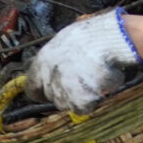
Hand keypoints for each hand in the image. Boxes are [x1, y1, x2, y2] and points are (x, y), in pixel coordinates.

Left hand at [27, 9, 142, 113]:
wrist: (111, 39)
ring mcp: (65, 90)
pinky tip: (99, 86)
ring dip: (78, 96)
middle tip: (79, 84)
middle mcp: (51, 77)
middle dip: (64, 93)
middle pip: (52, 97)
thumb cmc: (93, 34)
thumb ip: (57, 56)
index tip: (45, 94)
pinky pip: (83, 108)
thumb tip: (56, 65)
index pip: (32, 87)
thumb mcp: (67, 38)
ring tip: (92, 81)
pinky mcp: (81, 99)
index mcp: (43, 60)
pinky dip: (92, 100)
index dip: (40, 91)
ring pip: (67, 104)